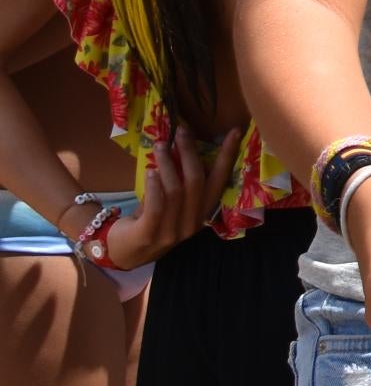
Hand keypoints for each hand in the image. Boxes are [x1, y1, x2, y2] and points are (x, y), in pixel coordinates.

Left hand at [99, 126, 243, 268]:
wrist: (123, 253)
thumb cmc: (149, 222)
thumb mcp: (171, 205)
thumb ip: (179, 184)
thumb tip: (181, 147)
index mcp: (202, 214)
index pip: (219, 181)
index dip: (227, 156)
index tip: (233, 132)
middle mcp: (192, 223)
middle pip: (196, 182)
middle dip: (189, 153)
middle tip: (180, 132)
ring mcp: (172, 232)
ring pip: (176, 191)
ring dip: (167, 164)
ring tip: (160, 146)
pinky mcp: (149, 235)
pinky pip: (156, 207)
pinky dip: (154, 187)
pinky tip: (150, 171)